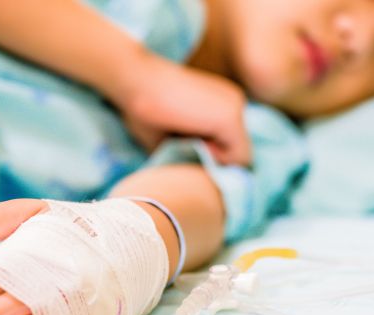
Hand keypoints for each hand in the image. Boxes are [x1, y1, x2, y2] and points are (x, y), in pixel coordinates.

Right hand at [118, 55, 251, 165]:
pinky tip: (187, 141)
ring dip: (210, 161)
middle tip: (179, 144)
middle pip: (237, 152)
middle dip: (212, 160)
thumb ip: (189, 150)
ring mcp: (236, 108)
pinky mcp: (230, 117)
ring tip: (181, 141)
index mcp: (223, 101)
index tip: (179, 145)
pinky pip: (235, 158)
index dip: (207, 156)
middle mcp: (235, 101)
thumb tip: (197, 177)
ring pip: (239, 158)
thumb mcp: (171, 133)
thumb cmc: (143, 104)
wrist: (134, 78)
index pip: (230, 144)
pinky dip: (212, 160)